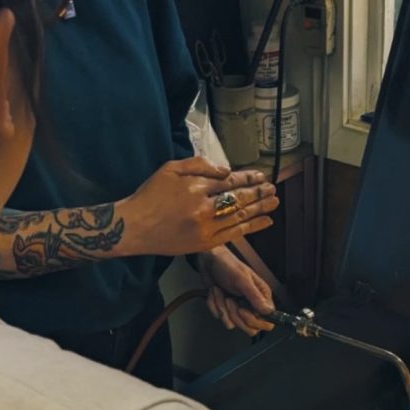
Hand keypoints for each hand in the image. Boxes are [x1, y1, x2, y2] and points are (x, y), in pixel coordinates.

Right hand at [119, 157, 278, 257]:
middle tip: (273, 188)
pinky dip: (251, 228)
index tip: (260, 175)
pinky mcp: (205, 244)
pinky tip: (265, 222)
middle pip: (238, 199)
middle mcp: (203, 208)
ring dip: (260, 209)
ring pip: (240, 217)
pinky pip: (234, 234)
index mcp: (195, 187)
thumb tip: (226, 170)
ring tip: (275, 202)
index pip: (229, 181)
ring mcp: (206, 228)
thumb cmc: (150, 195)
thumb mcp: (170, 169)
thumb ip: (199, 165)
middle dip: (258, 193)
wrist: (134, 227)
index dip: (247, 178)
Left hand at [198, 246, 275, 335]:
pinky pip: (220, 317)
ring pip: (232, 324)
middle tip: (230, 300)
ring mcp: (238, 308)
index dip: (255, 321)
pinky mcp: (226, 309)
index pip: (267, 321)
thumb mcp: (242, 280)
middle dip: (235, 315)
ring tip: (222, 293)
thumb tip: (268, 311)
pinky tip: (216, 293)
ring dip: (222, 307)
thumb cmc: (227, 265)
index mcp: (261, 297)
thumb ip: (256, 297)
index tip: (243, 310)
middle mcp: (251, 304)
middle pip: (250, 328)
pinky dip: (214, 305)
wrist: (209, 262)